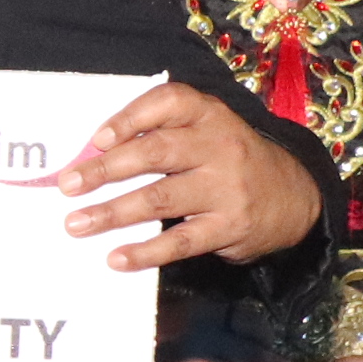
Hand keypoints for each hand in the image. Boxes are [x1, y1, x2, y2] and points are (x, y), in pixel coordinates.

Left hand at [56, 82, 322, 270]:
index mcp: (208, 115)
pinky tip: (116, 258)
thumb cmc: (229, 160)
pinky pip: (181, 241)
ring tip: (76, 223)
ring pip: (161, 198)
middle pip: (156, 152)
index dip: (130, 118)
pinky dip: (146, 252)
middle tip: (67, 184)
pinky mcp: (230, 226)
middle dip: (105, 169)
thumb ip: (161, 133)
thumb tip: (91, 154)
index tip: (96, 138)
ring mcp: (226, 187)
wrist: (295, 196)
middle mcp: (219, 146)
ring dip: (112, 212)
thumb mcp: (206, 132)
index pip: (168, 103)